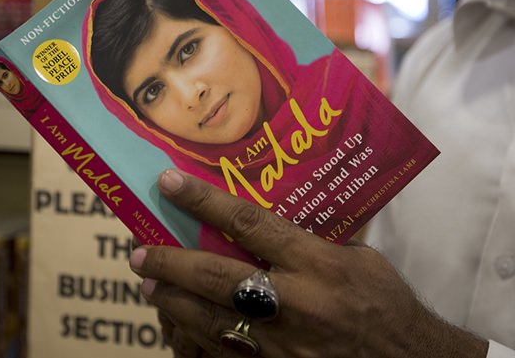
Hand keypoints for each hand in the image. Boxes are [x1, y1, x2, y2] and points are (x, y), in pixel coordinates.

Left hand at [129, 169, 488, 357]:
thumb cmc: (387, 305)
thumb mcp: (358, 259)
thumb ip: (312, 240)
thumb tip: (269, 219)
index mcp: (317, 263)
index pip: (249, 222)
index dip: (203, 201)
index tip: (168, 183)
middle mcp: (295, 302)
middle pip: (216, 276)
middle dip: (170, 261)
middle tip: (137, 251)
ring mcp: (284, 343)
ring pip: (211, 320)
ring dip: (173, 301)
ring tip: (148, 284)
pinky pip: (227, 355)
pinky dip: (198, 338)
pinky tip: (180, 324)